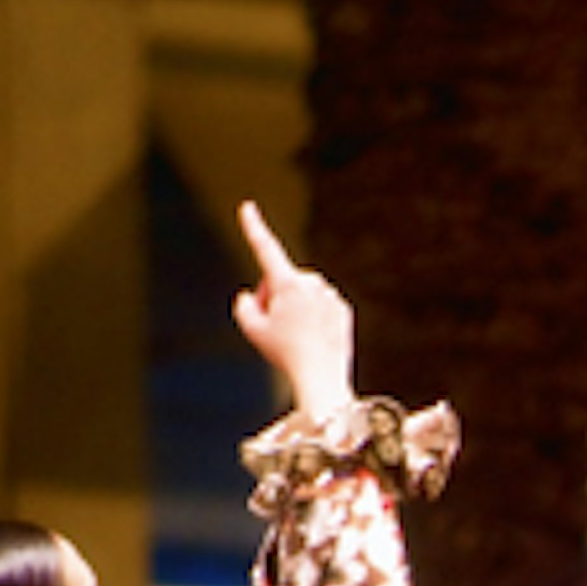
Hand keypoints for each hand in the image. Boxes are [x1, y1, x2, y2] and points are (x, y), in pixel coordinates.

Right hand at [231, 202, 356, 420]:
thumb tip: (251, 295)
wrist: (322, 377)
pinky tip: (314, 338)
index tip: (248, 207)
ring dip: (295, 308)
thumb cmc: (285, 354)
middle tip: (276, 328)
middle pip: (283, 281)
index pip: (265, 249)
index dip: (254, 227)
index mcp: (288, 283)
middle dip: (275, 297)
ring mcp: (330, 295)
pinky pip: (321, 306)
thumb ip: (243, 306)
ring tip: (297, 338)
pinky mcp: (343, 308)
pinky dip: (314, 317)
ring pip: (303, 295)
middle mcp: (312, 283)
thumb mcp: (252, 329)